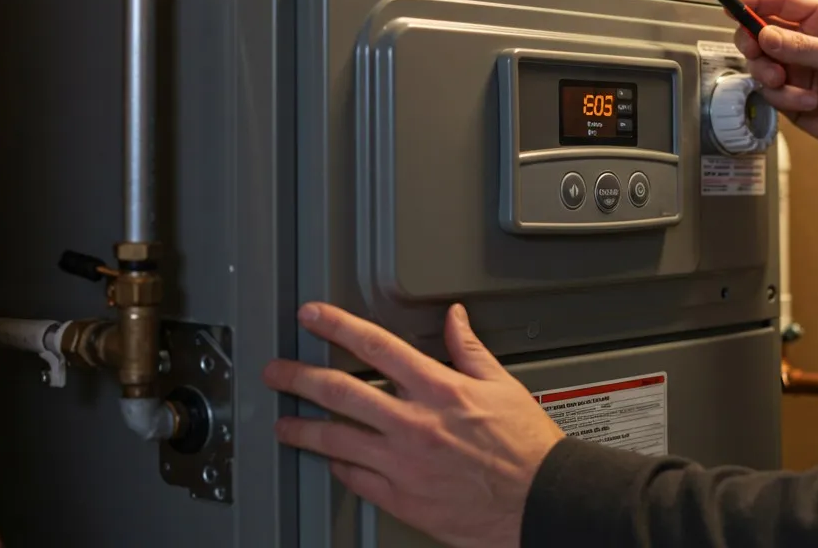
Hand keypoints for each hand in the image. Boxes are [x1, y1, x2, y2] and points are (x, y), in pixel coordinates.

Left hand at [262, 303, 564, 547]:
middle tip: (276, 372)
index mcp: (440, 390)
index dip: (337, 326)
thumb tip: (455, 319)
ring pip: (336, 440)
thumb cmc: (527, 449)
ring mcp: (403, 464)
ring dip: (303, 429)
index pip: (376, 346)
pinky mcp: (402, 499)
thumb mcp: (503, 385)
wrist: (540, 502)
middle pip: (341, 392)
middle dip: (299, 377)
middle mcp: (415, 424)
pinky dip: (338, 467)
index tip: (313, 316)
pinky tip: (329, 461)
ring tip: (282, 424)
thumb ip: (470, 350)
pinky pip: (356, 479)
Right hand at [734, 0, 817, 175]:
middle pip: (761, 31)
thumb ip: (802, 47)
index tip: (732, 5)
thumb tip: (765, 35)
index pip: (781, 1)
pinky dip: (784, 98)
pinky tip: (809, 102)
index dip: (755, 0)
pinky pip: (771, 92)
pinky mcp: (792, 96)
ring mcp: (797, 69)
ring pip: (760, 63)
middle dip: (752, 41)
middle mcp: (806, 41)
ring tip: (785, 83)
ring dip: (768, 74)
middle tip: (754, 49)